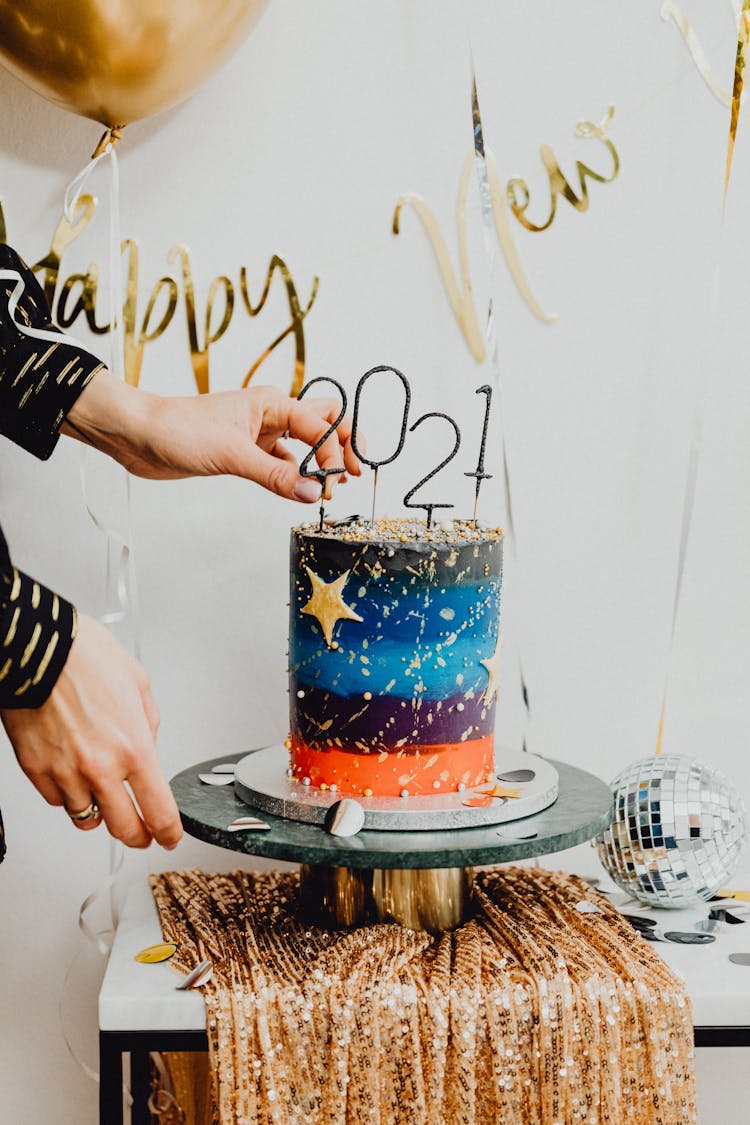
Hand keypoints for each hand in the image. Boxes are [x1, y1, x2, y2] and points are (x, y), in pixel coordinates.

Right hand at [1, 613, 181, 849]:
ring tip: (103, 798)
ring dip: (99, 814)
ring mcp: (65, 772)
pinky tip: (72, 776)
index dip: (168, 832)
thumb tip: (147, 745)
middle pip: (123, 828)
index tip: (170, 836)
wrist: (39, 647)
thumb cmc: (86, 655)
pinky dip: (66, 795)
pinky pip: (56, 800)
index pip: (158, 810)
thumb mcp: (138, 682)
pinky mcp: (35, 770)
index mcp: (134, 747)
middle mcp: (100, 767)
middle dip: (138, 837)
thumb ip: (147, 722)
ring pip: (86, 818)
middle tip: (142, 834)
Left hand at [62, 375, 361, 500]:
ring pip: (304, 445)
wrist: (139, 435)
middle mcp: (270, 414)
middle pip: (322, 423)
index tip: (339, 478)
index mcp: (271, 402)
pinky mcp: (245, 452)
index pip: (321, 422)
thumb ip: (276, 476)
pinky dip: (295, 475)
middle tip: (351, 475)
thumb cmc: (178, 429)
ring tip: (327, 490)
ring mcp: (258, 433)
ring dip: (319, 464)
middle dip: (340, 446)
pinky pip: (282, 463)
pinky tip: (299, 490)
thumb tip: (313, 491)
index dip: (336, 449)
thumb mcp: (232, 455)